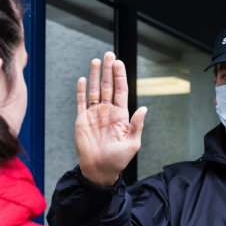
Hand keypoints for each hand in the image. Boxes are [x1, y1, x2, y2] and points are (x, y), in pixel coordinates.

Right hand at [75, 51, 146, 185]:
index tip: (119, 63)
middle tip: (109, 55)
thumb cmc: (117, 160)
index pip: (120, 91)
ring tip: (97, 61)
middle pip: (108, 86)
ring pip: (95, 90)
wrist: (99, 170)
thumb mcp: (132, 144)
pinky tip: (84, 79)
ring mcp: (94, 114)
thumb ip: (137, 125)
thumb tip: (144, 108)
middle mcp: (107, 112)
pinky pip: (81, 102)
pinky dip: (82, 90)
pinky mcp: (82, 120)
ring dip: (96, 76)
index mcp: (121, 116)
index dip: (120, 77)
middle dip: (109, 70)